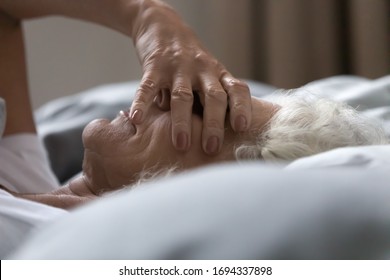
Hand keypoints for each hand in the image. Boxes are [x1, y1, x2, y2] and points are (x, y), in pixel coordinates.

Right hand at [129, 2, 251, 154]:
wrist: (163, 25)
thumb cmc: (190, 63)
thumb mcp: (208, 75)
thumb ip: (211, 101)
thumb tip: (216, 140)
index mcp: (219, 75)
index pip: (236, 90)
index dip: (241, 108)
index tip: (241, 128)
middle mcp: (203, 70)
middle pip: (213, 97)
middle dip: (213, 124)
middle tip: (212, 148)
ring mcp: (179, 67)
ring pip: (183, 96)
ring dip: (182, 121)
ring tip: (181, 144)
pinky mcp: (155, 65)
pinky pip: (148, 87)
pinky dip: (142, 103)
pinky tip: (137, 119)